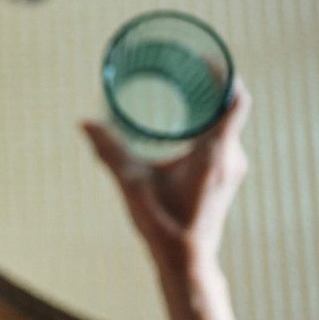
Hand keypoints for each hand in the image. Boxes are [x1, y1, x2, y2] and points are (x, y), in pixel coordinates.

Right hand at [83, 79, 250, 319]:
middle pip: (230, 107)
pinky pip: (223, 139)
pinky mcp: (224, 178)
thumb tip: (84, 122)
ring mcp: (231, 168)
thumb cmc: (162, 223)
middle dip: (210, 84)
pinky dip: (207, 123)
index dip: (224, 74)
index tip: (203, 59)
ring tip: (182, 89)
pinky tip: (184, 123)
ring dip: (208, 105)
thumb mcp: (131, 182)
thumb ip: (108, 150)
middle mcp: (230, 157)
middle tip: (184, 67)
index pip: (235, 100)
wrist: (185, 260)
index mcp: (215, 152)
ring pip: (227, 124)